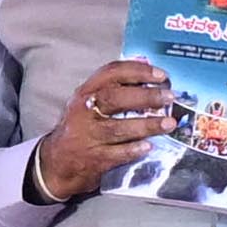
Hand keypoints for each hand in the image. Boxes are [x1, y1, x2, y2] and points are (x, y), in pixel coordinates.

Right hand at [30, 58, 171, 202]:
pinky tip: (148, 146)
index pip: (110, 74)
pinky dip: (133, 150)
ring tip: (168, 124)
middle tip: (168, 98)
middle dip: (145, 97)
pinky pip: (116, 154)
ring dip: (146, 125)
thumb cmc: (81, 127)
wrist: (57, 163)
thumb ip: (116, 85)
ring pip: (117, 128)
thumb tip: (146, 63)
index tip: (161, 75)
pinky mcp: (92, 158)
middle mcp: (83, 112)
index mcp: (85, 93)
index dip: (137, 71)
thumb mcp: (90, 102)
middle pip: (114, 99)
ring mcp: (86, 136)